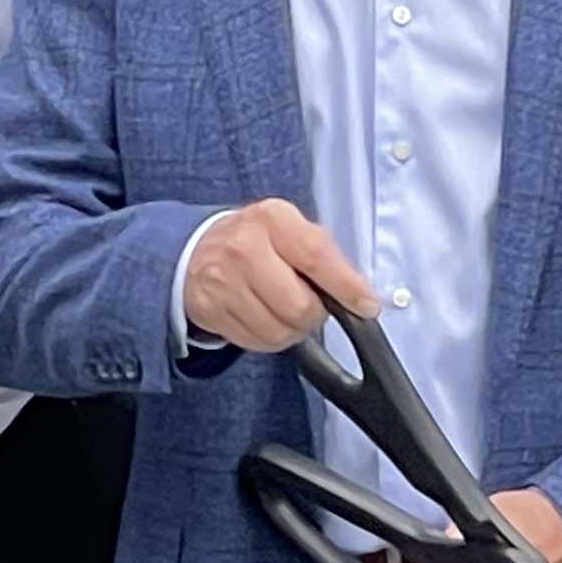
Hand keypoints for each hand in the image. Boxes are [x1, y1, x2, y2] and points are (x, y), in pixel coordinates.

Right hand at [183, 199, 378, 351]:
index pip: (317, 256)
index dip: (347, 286)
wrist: (194, 248)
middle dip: (316, 314)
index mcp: (273, 220)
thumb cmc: (254, 238)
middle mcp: (244, 249)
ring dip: (294, 331)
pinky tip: (267, 319)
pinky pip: (255, 342)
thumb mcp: (289, 227)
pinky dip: (270, 339)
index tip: (367, 305)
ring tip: (288, 312)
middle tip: (314, 306)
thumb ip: (322, 252)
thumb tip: (357, 290)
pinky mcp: (210, 310)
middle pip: (298, 305)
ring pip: (277, 330)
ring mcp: (223, 282)